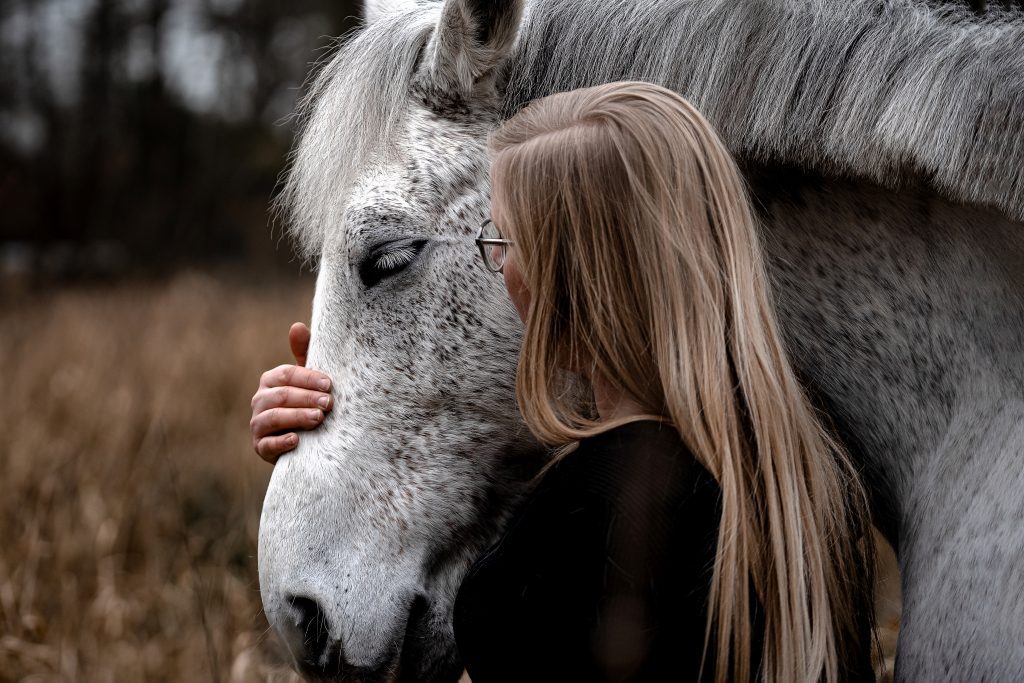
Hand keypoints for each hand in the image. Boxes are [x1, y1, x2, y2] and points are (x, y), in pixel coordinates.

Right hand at [250, 322, 332, 462]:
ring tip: (319, 419)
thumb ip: (305, 353)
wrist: (305, 440)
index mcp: (271, 380)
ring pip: (274, 417)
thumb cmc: (307, 402)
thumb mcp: (309, 379)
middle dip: (307, 398)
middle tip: (329, 403)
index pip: (287, 375)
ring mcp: (258, 424)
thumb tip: (297, 326)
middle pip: (281, 395)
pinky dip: (280, 442)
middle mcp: (260, 400)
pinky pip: (266, 444)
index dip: (308, 378)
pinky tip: (296, 440)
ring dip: (297, 417)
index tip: (330, 384)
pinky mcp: (260, 446)